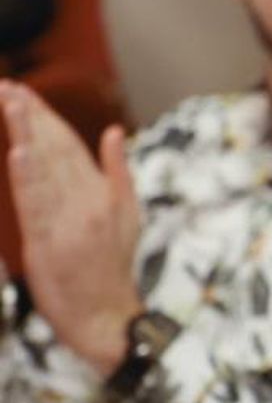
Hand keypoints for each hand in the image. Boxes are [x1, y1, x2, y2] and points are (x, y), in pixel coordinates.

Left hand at [0, 81, 141, 374]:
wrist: (105, 315)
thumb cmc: (112, 267)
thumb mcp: (129, 216)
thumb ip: (119, 171)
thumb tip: (115, 131)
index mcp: (104, 193)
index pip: (72, 145)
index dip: (48, 117)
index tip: (24, 93)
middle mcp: (87, 202)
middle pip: (56, 151)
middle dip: (32, 117)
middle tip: (9, 88)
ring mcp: (69, 222)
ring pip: (45, 171)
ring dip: (28, 135)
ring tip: (13, 105)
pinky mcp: (50, 243)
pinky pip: (36, 206)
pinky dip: (27, 178)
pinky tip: (19, 153)